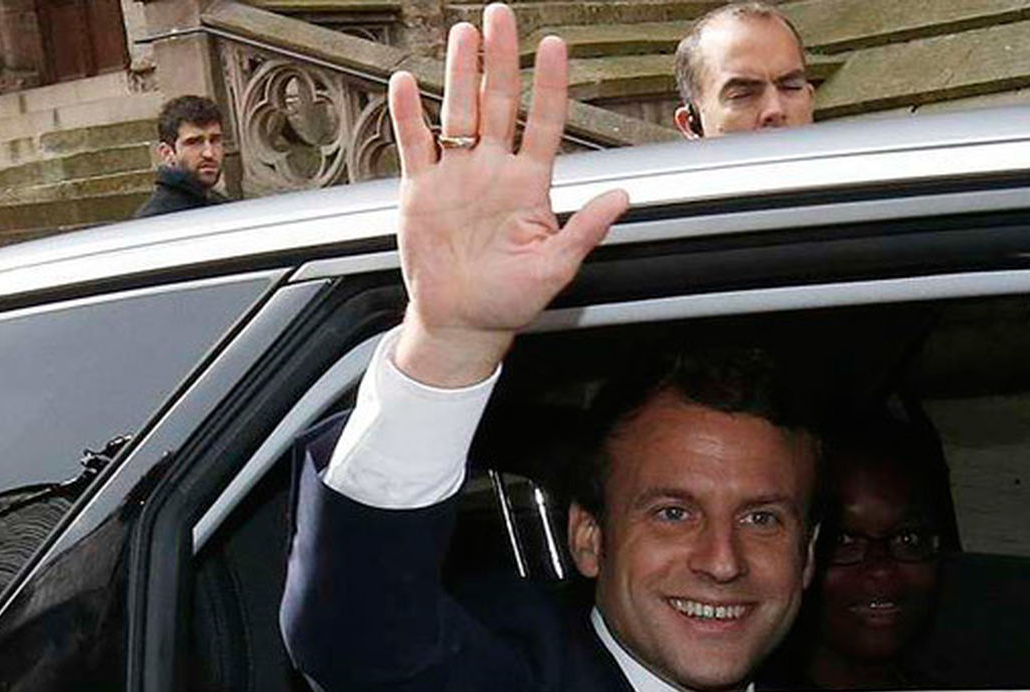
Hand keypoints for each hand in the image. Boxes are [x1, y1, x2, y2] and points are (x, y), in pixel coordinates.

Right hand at [387, 3, 628, 386]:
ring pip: (460, 111)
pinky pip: (416, 143)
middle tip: (501, 16)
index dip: (550, 85)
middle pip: (500, 103)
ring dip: (461, 74)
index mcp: (530, 186)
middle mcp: (494, 171)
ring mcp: (458, 176)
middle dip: (501, 59)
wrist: (461, 323)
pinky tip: (407, 83)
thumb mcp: (557, 268)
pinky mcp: (423, 189)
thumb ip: (586, 229)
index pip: (546, 123)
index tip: (555, 47)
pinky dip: (410, 114)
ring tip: (463, 35)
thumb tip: (622, 197)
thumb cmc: (510, 300)